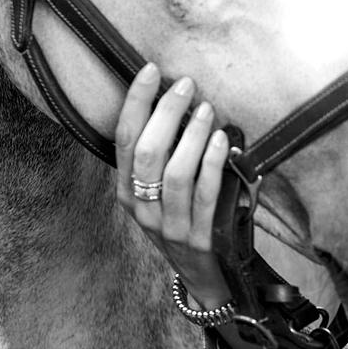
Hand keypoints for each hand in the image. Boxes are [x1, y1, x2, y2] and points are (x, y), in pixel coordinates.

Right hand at [114, 62, 232, 303]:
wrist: (207, 278)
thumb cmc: (185, 223)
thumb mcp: (162, 194)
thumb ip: (164, 156)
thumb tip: (181, 102)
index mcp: (128, 193)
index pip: (124, 139)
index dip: (136, 102)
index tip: (150, 70)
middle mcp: (142, 210)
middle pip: (147, 152)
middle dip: (166, 112)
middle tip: (186, 85)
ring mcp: (170, 227)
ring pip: (175, 173)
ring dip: (192, 134)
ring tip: (207, 109)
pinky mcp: (200, 239)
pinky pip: (205, 196)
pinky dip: (213, 164)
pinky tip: (223, 140)